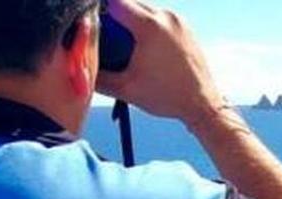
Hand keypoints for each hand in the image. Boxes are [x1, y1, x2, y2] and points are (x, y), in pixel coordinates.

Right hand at [97, 1, 226, 130]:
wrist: (202, 104)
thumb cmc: (167, 97)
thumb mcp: (126, 89)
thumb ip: (98, 76)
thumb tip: (79, 67)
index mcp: (150, 27)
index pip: (116, 2)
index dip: (100, 10)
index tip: (93, 21)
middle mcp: (166, 17)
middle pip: (131, 1)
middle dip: (116, 14)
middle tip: (107, 32)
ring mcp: (178, 20)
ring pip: (147, 8)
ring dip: (133, 18)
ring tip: (126, 40)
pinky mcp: (185, 27)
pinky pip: (161, 17)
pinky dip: (149, 24)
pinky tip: (144, 44)